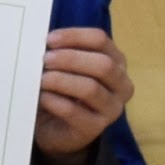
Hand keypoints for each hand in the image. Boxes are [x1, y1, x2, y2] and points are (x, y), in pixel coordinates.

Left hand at [33, 22, 131, 156]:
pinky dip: (54, 101)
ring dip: (61, 80)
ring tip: (42, 79)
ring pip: (90, 88)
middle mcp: (121, 85)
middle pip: (103, 64)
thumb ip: (63, 51)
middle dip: (70, 59)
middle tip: (45, 59)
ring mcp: (111, 109)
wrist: (56, 127)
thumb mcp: (67, 66)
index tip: (49, 40)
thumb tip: (46, 41)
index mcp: (117, 62)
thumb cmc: (64, 90)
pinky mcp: (94, 128)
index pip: (100, 40)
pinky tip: (43, 97)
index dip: (74, 36)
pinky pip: (73, 111)